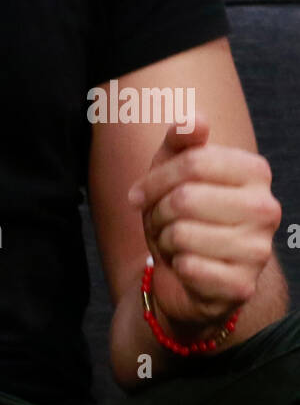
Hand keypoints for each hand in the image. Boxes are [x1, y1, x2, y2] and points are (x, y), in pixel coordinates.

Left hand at [127, 116, 280, 331]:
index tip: (138, 193)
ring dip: (164, 240)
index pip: (193, 161)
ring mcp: (259, 249)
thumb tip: (197, 119)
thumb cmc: (182, 212)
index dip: (155, 179)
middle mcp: (266, 209)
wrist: (191, 272)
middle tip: (161, 221)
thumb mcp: (173, 168)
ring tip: (175, 242)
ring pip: (182, 233)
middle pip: (185, 198)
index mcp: (255, 171)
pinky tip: (186, 266)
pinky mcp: (243, 285)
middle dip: (158, 212)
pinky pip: (189, 267)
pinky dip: (175, 266)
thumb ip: (182, 139)